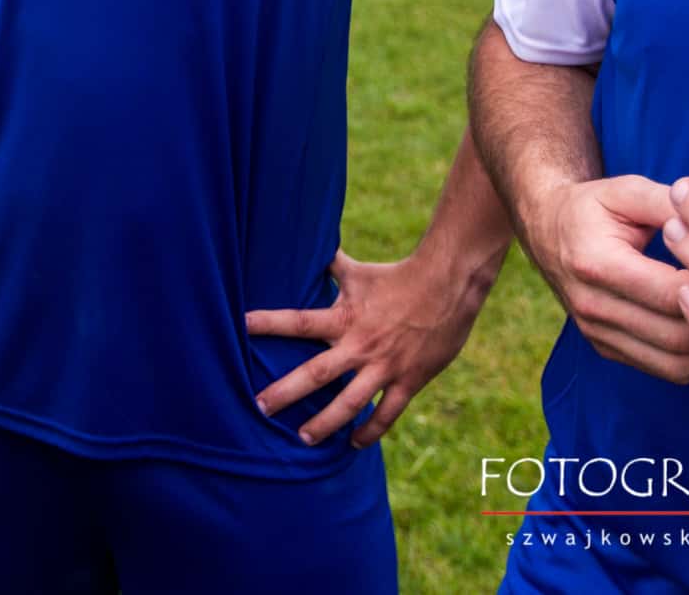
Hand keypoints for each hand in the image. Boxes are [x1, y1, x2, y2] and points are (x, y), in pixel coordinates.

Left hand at [247, 248, 485, 446]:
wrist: (448, 286)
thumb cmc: (397, 277)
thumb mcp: (358, 272)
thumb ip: (331, 266)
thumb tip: (310, 245)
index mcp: (344, 318)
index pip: (298, 321)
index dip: (268, 323)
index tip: (240, 326)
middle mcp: (360, 345)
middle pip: (316, 374)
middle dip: (285, 392)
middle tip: (258, 408)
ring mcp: (385, 367)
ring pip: (350, 403)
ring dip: (325, 422)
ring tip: (303, 438)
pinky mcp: (409, 380)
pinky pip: (387, 413)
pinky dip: (370, 431)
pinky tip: (353, 443)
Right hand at [521, 175, 688, 382]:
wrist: (547, 229)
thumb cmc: (594, 206)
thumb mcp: (627, 190)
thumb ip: (673, 204)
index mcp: (595, 263)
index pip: (672, 292)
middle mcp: (592, 306)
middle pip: (678, 334)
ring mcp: (597, 333)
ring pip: (676, 362)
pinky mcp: (606, 348)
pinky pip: (666, 369)